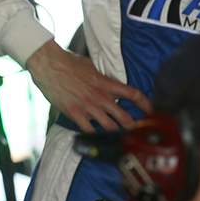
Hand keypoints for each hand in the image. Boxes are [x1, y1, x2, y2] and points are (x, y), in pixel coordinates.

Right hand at [26, 41, 152, 131]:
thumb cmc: (68, 62)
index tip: (150, 110)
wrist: (49, 64)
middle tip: (136, 131)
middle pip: (124, 116)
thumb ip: (101, 78)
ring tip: (120, 138)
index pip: (132, 94)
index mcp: (106, 83)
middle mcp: (100, 96)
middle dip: (133, 126)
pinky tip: (97, 136)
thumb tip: (108, 83)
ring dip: (116, 132)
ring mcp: (88, 106)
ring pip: (109, 126)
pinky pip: (89, 130)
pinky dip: (94, 134)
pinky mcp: (75, 113)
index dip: (144, 103)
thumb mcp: (91, 67)